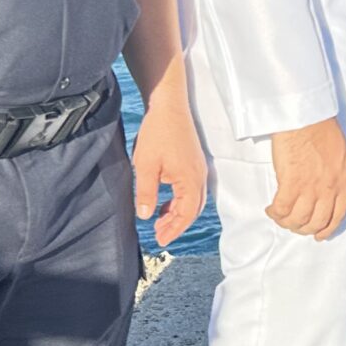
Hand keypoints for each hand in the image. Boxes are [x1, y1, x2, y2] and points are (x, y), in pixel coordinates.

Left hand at [132, 81, 207, 247]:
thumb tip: (146, 216)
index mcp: (190, 179)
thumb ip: (147, 193)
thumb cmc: (158, 133)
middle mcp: (199, 175)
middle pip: (193, 209)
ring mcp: (198, 167)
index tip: (161, 240)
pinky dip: (180, 200)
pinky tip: (165, 201)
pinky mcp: (193, 161)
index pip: (187, 213)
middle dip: (177, 224)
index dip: (174, 229)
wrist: (168, 105)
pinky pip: (191, 188)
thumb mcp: (146, 166)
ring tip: (160, 220)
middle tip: (159, 235)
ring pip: (193, 199)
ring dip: (178, 212)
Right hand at [266, 117, 345, 238]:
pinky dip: (275, 213)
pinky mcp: (292, 183)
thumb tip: (325, 188)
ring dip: (287, 223)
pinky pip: (282, 209)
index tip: (319, 235)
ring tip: (280, 217)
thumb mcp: (340, 154)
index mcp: (344, 180)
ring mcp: (311, 188)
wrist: (306, 116)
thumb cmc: (321, 128)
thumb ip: (335, 174)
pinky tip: (271, 209)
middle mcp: (330, 188)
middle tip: (294, 225)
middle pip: (317, 222)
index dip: (327, 229)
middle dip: (304, 228)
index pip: (338, 215)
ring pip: (299, 220)